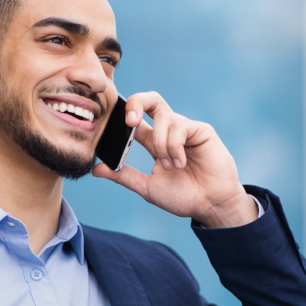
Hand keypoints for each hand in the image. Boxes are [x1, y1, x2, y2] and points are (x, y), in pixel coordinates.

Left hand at [92, 92, 258, 227]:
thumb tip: (95, 169)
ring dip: (162, 145)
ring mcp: (186, 128)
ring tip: (170, 167)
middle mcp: (170, 131)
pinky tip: (181, 163)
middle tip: (130, 122)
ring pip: (164, 118)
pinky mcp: (201, 130)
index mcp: (155, 142)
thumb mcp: (147, 187)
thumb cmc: (183, 197)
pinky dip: (174, 146)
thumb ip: (123, 176)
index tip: (112, 129)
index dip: (123, 117)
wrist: (210, 205)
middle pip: (151, 100)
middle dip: (136, 103)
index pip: (136, 119)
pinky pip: (179, 126)